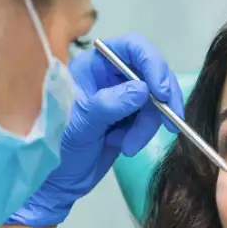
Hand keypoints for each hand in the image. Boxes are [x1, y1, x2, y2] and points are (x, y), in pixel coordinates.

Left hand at [6, 34, 183, 227]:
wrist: (57, 180)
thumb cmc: (58, 146)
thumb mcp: (80, 125)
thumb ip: (109, 105)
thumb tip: (142, 89)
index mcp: (93, 65)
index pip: (131, 47)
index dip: (152, 63)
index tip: (161, 91)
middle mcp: (110, 75)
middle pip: (151, 72)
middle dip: (160, 99)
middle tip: (169, 122)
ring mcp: (121, 97)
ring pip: (154, 99)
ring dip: (149, 124)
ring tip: (128, 145)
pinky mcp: (129, 118)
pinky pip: (150, 118)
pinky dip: (144, 134)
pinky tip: (125, 146)